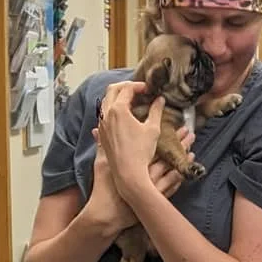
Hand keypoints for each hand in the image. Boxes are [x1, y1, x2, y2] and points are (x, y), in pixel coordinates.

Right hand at [84, 129, 192, 236]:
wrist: (107, 214)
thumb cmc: (103, 190)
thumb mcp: (101, 165)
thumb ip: (101, 147)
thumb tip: (96, 131)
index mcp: (136, 163)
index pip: (157, 146)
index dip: (170, 137)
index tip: (180, 127)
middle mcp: (147, 174)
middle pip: (168, 157)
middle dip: (180, 145)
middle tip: (191, 134)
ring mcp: (153, 188)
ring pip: (173, 171)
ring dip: (183, 162)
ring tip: (193, 152)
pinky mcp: (154, 200)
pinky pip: (171, 188)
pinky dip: (179, 180)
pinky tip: (184, 174)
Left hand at [96, 81, 166, 201]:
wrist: (128, 174)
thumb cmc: (141, 153)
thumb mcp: (152, 129)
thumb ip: (156, 111)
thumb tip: (160, 100)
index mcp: (117, 110)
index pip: (127, 89)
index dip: (139, 87)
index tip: (148, 90)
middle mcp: (106, 115)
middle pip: (112, 90)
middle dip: (125, 87)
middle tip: (138, 90)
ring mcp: (102, 125)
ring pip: (105, 102)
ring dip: (117, 98)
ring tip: (131, 102)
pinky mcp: (101, 135)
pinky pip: (103, 115)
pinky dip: (112, 110)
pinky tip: (123, 116)